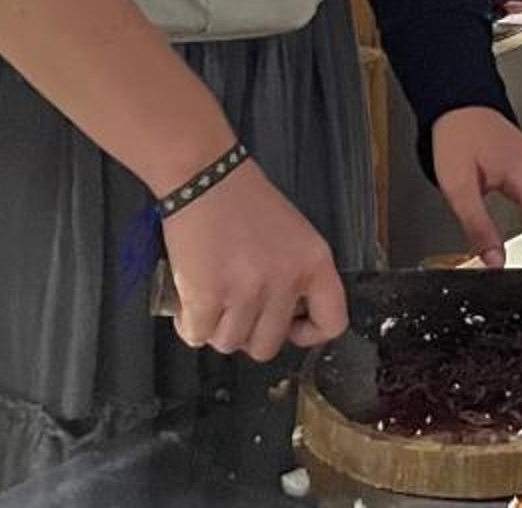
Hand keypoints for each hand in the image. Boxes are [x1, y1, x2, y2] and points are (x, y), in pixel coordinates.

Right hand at [157, 156, 347, 360]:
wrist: (204, 175)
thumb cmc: (243, 201)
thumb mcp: (294, 235)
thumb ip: (296, 276)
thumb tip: (284, 319)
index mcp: (314, 262)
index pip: (332, 321)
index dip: (310, 334)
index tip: (291, 328)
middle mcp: (285, 280)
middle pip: (269, 345)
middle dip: (248, 333)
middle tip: (235, 309)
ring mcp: (246, 291)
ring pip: (230, 343)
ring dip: (215, 328)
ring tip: (209, 300)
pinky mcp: (207, 296)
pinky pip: (197, 336)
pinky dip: (188, 324)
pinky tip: (188, 303)